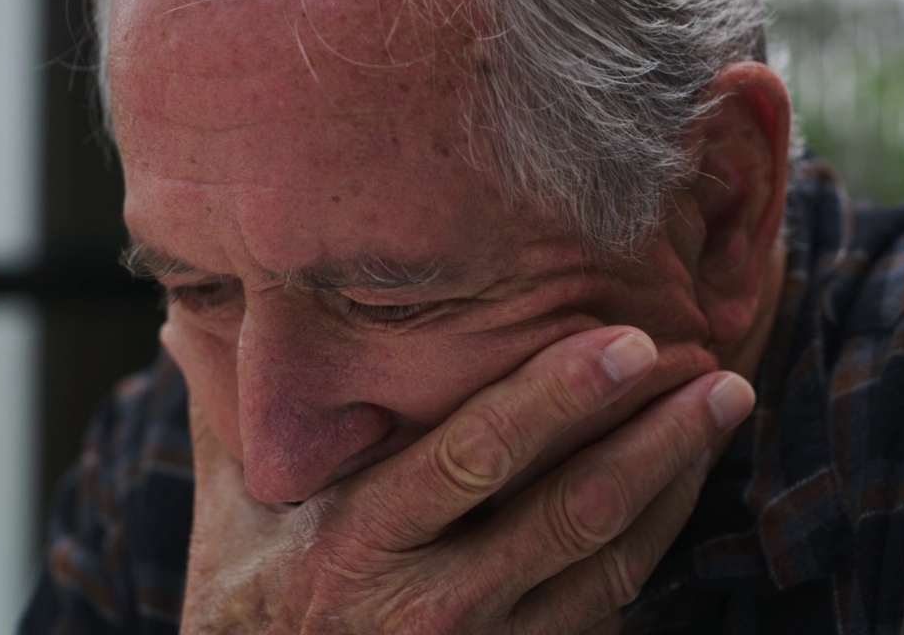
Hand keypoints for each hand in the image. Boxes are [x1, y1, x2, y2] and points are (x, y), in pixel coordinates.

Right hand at [179, 326, 755, 633]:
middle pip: (562, 514)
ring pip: (603, 566)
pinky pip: (606, 609)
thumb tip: (184, 299)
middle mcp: (421, 608)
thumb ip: (229, 403)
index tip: (626, 341)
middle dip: (650, 439)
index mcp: (353, 545)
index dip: (554, 398)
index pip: (470, 459)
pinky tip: (683, 483)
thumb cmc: (247, 599)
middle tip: (714, 372)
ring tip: (720, 411)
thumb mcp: (232, 505)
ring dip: (671, 484)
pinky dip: (654, 540)